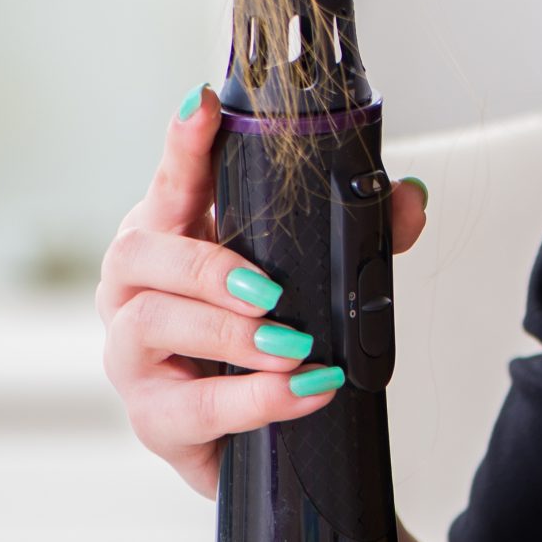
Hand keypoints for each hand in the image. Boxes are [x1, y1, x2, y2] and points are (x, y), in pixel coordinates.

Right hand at [98, 86, 429, 497]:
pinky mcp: (152, 418)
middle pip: (140, 251)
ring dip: (229, 333)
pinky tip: (302, 392)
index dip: (182, 143)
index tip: (200, 103)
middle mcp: (134, 289)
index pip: (171, 180)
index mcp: (171, 236)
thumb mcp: (312, 277)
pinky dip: (254, 399)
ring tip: (292, 347)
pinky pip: (190, 406)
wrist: (259, 439)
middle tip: (272, 290)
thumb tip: (410, 198)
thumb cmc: (264, 338)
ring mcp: (132, 354)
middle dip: (208, 265)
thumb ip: (360, 233)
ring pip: (153, 322)